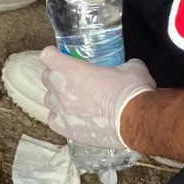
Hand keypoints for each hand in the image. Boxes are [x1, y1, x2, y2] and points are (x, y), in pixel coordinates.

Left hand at [40, 47, 155, 149]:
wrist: (137, 121)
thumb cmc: (132, 91)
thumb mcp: (131, 67)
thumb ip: (121, 64)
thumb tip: (125, 66)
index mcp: (71, 69)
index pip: (47, 55)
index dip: (53, 54)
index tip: (60, 55)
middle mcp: (61, 89)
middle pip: (46, 77)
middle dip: (56, 75)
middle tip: (72, 77)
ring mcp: (62, 110)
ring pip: (49, 99)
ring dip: (58, 96)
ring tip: (73, 98)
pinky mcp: (67, 129)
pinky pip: (53, 120)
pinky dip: (59, 117)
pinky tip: (72, 116)